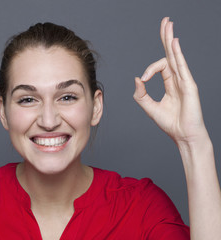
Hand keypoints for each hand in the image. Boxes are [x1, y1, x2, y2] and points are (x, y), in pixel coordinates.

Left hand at [133, 17, 208, 146]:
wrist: (183, 136)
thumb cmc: (170, 123)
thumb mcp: (149, 107)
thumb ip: (141, 94)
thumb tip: (137, 78)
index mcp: (170, 83)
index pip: (160, 66)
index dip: (149, 70)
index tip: (143, 79)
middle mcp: (178, 78)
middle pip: (171, 53)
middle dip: (166, 37)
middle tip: (165, 21)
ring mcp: (184, 80)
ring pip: (176, 55)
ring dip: (170, 39)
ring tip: (168, 24)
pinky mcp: (189, 85)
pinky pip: (181, 66)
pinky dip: (177, 53)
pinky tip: (173, 42)